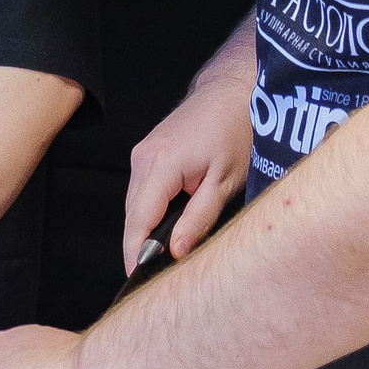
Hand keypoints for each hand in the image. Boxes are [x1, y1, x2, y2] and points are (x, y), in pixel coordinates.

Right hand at [124, 77, 253, 271]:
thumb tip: (175, 251)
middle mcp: (143, 158)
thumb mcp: (224, 182)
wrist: (231, 91)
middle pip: (132, 215)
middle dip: (140, 244)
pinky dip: (151, 210)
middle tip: (157, 273)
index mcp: (161, 165)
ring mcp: (142, 154)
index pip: (138, 220)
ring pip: (136, 204)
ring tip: (163, 253)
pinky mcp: (148, 153)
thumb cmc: (235, 131)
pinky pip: (142, 191)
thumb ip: (199, 218)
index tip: (137, 277)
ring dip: (146, 228)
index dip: (135, 251)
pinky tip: (168, 224)